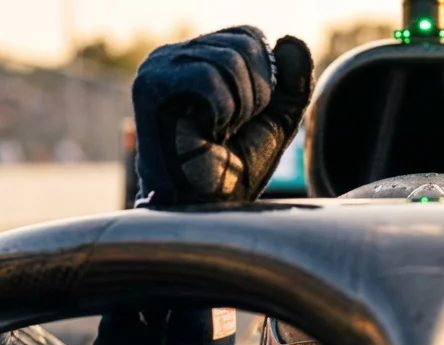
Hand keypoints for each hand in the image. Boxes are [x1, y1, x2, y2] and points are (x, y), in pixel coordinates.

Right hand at [132, 26, 313, 204]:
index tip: (247, 117)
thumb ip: (292, 82)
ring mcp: (159, 68)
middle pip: (243, 45)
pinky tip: (206, 131)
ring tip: (219, 133)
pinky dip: (222, 111)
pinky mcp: (150, 86)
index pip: (249, 36)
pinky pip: (208, 78)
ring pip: (229, 61)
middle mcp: (175, 56)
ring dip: (240, 108)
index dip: (266, 78)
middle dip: (256, 95)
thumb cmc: (234, 170)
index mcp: (199, 57)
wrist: (208, 209)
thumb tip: (292, 41)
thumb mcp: (277, 119)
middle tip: (232, 129)